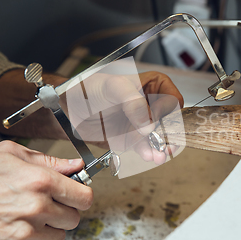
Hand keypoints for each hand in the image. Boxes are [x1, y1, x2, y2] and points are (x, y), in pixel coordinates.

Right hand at [0, 141, 92, 239]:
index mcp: (40, 181)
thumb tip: (75, 165)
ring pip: (57, 236)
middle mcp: (36, 208)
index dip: (82, 195)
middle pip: (74, 218)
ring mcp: (25, 233)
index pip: (84, 196)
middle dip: (63, 211)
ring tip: (25, 215)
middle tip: (46, 204)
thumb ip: (49, 161)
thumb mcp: (9, 154)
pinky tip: (11, 227)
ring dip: (47, 228)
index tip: (76, 195)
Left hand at [66, 71, 183, 164]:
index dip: (167, 110)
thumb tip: (148, 122)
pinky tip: (148, 156)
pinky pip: (146, 148)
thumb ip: (133, 101)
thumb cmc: (87, 89)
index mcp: (152, 84)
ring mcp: (143, 123)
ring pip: (161, 138)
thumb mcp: (112, 87)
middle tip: (166, 144)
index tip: (155, 118)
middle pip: (171, 121)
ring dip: (161, 148)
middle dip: (170, 135)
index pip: (172, 99)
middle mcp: (150, 104)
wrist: (68, 110)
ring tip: (158, 155)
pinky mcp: (133, 138)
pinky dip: (148, 153)